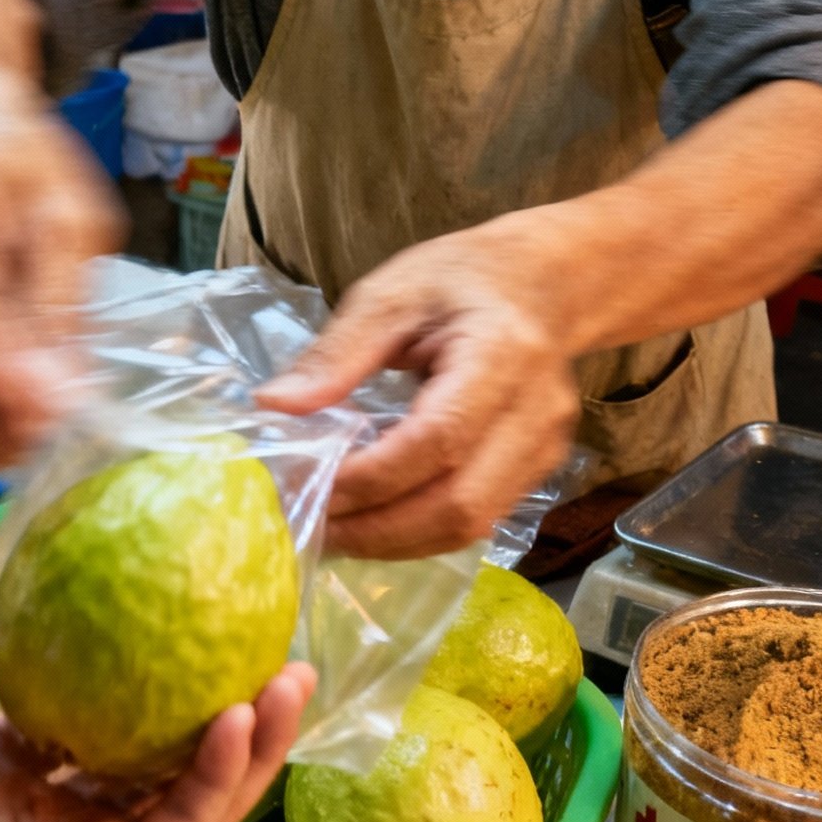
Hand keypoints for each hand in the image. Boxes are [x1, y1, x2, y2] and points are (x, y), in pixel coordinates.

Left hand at [257, 219, 582, 558]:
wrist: (547, 282)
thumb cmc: (463, 280)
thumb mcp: (390, 295)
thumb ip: (336, 353)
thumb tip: (274, 407)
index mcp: (501, 354)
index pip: (437, 439)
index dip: (369, 477)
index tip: (305, 484)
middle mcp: (535, 412)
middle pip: (459, 502)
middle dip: (377, 529)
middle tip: (311, 525)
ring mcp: (545, 447)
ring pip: (471, 524)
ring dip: (395, 541)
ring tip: (334, 532)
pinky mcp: (539, 469)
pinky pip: (479, 520)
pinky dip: (419, 532)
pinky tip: (373, 521)